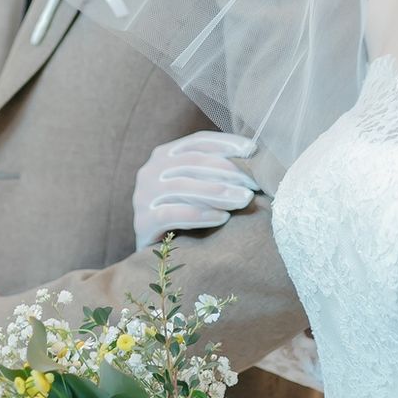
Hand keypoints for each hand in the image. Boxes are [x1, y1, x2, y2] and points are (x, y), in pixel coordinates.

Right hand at [133, 130, 260, 249]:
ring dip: (217, 192)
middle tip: (254, 182)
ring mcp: (143, 196)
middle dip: (227, 170)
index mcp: (163, 155)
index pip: (197, 142)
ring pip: (182, 186)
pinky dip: (199, 214)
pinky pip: (172, 214)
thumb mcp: (195, 188)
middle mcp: (150, 171)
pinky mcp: (143, 222)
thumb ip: (211, 172)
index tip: (252, 150)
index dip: (225, 143)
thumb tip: (251, 158)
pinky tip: (222, 218)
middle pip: (192, 163)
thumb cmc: (184, 217)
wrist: (155, 256)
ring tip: (244, 199)